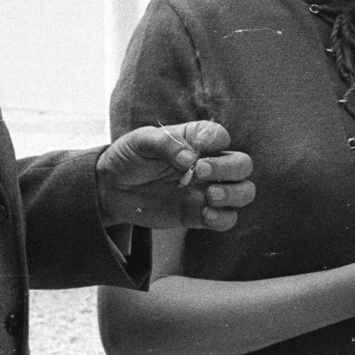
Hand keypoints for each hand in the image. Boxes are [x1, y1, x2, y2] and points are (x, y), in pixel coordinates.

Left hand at [96, 122, 254, 230]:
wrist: (111, 190)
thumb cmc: (128, 158)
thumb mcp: (140, 141)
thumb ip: (165, 144)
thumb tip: (190, 159)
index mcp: (195, 140)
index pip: (221, 136)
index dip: (216, 140)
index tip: (199, 146)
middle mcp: (208, 164)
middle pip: (242, 164)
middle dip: (229, 168)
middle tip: (200, 172)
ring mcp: (206, 190)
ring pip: (244, 191)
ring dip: (234, 193)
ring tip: (210, 196)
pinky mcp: (199, 214)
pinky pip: (227, 219)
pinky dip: (223, 218)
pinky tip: (206, 214)